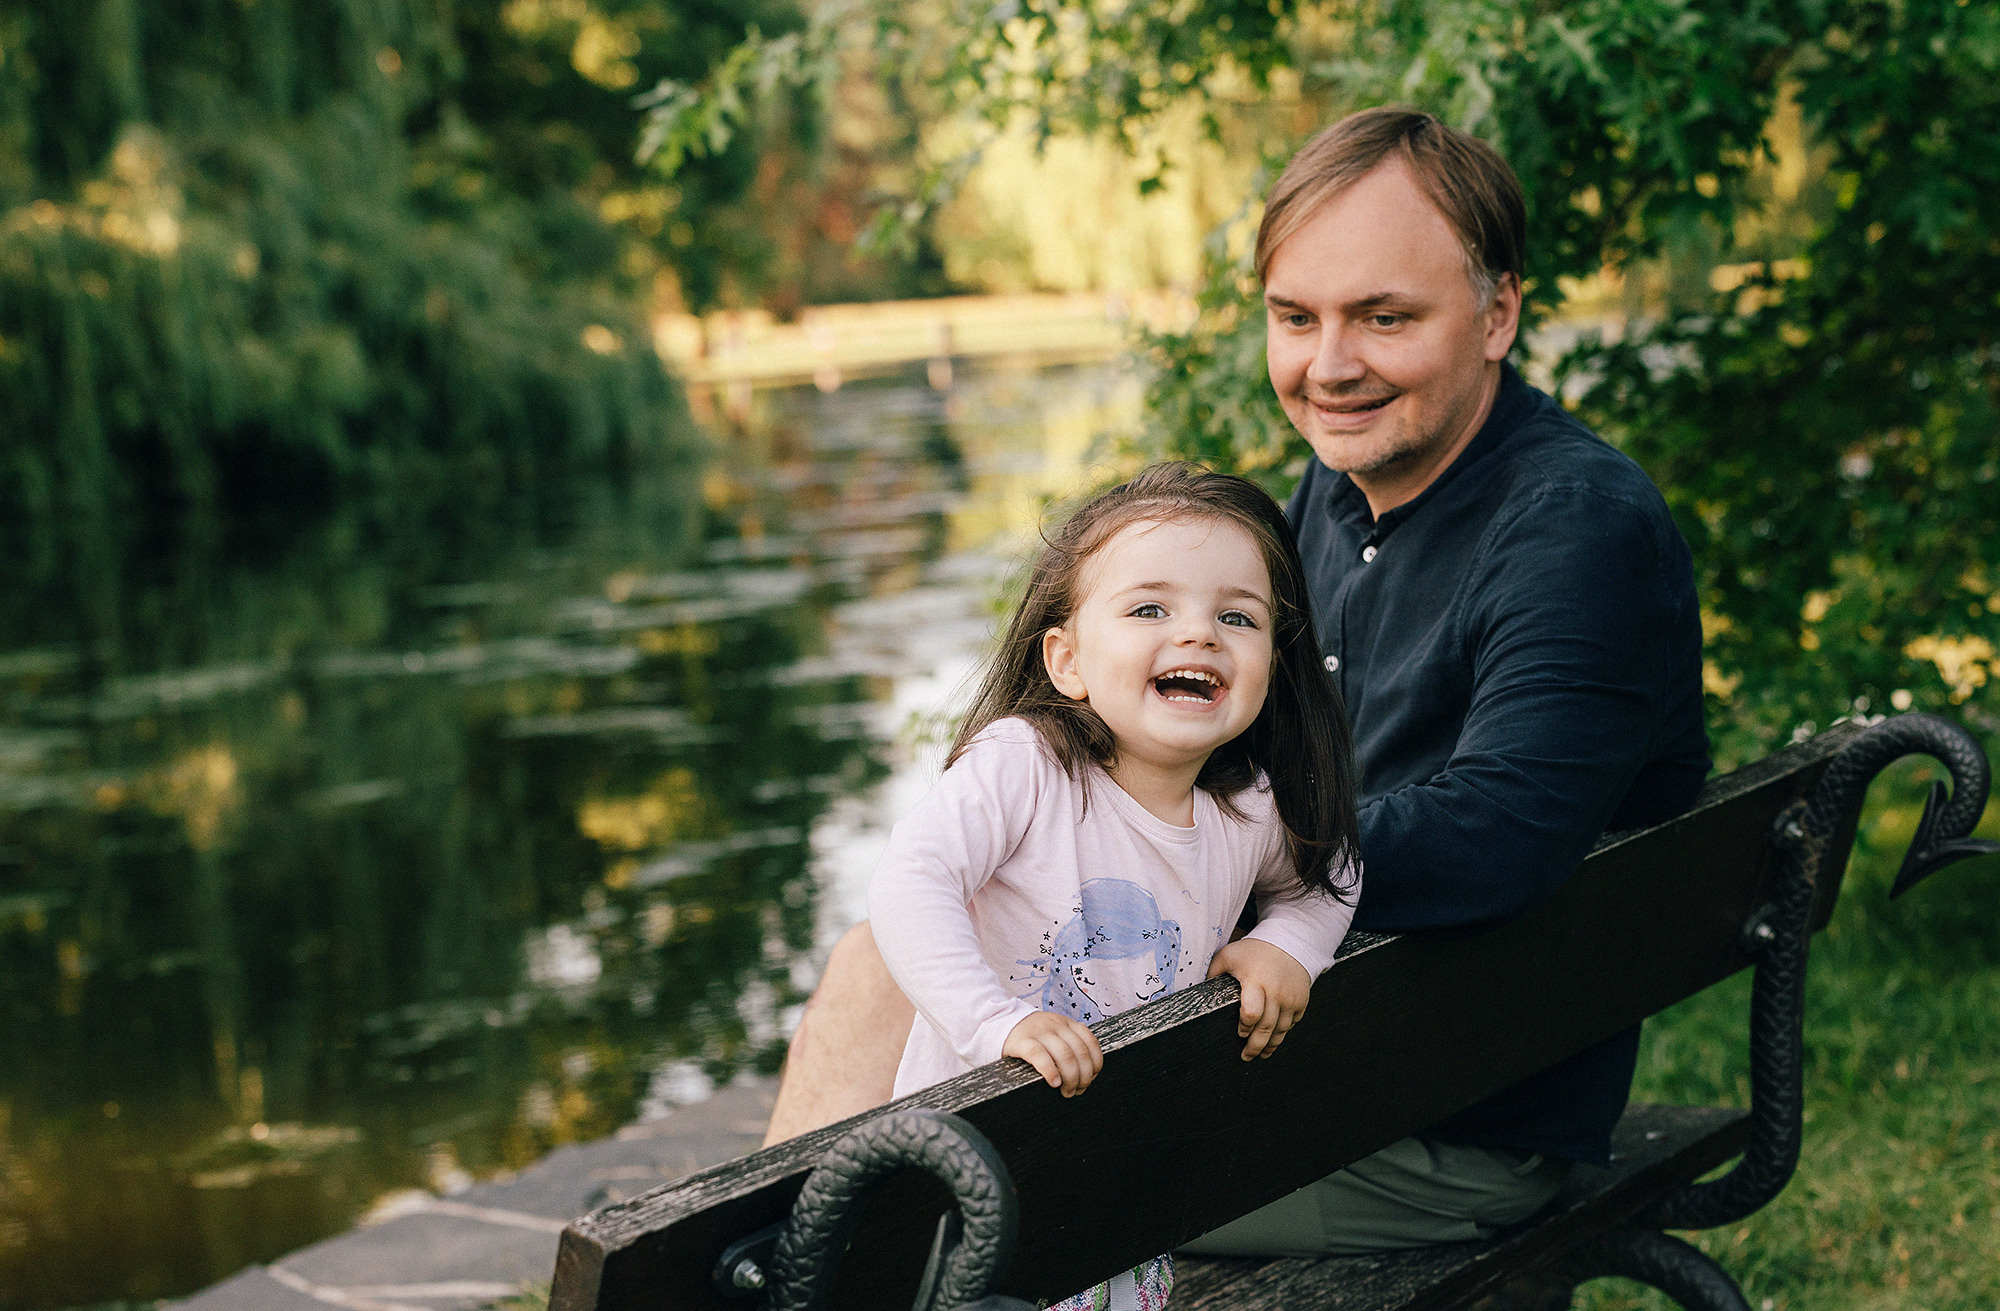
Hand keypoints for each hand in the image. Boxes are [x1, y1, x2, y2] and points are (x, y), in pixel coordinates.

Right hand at [1002, 1012, 1103, 1095]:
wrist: (1001, 1023)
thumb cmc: (1033, 1037)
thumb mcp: (1055, 1033)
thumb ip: (1071, 1044)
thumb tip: (1089, 1073)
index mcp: (1067, 1023)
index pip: (1091, 1043)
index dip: (1095, 1064)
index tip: (1091, 1078)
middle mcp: (1056, 1025)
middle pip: (1080, 1053)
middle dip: (1084, 1076)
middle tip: (1078, 1090)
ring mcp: (1039, 1032)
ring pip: (1065, 1056)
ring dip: (1071, 1078)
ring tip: (1067, 1092)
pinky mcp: (1023, 1041)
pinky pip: (1040, 1056)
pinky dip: (1050, 1071)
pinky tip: (1053, 1082)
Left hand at [1207, 938, 1310, 1059]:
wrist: (1289, 942)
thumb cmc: (1254, 951)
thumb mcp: (1229, 955)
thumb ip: (1213, 972)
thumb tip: (1198, 992)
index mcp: (1256, 981)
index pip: (1251, 1013)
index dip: (1244, 1027)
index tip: (1239, 1033)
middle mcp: (1275, 992)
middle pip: (1266, 1029)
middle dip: (1254, 1047)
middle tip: (1246, 1056)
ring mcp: (1291, 998)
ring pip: (1280, 1031)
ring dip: (1270, 1046)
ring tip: (1261, 1054)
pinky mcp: (1301, 1002)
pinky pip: (1291, 1024)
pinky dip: (1281, 1033)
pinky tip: (1273, 1038)